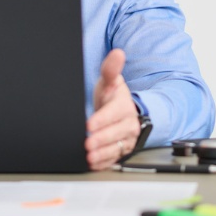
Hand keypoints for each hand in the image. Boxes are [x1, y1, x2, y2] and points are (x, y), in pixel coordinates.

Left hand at [84, 49, 140, 170]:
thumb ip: (111, 68)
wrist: (122, 110)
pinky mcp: (122, 150)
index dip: (102, 119)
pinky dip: (104, 162)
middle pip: (115, 133)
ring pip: (116, 148)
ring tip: (89, 156)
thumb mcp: (110, 80)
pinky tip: (94, 163)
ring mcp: (126, 139)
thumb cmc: (112, 96)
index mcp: (124, 105)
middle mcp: (128, 124)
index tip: (89, 124)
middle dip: (101, 139)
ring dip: (102, 153)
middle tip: (87, 143)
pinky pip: (114, 158)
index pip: (114, 113)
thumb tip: (117, 53)